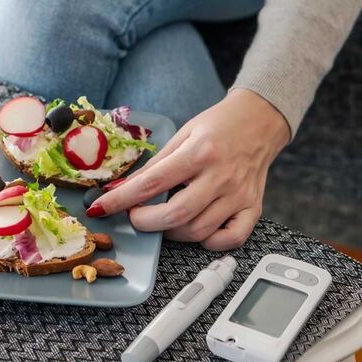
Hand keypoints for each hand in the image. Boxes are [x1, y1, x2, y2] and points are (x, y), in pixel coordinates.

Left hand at [87, 89, 290, 249]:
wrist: (261, 119)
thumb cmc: (218, 126)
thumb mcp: (182, 134)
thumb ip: (155, 165)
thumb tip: (123, 189)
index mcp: (199, 153)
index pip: (151, 183)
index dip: (121, 199)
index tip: (100, 208)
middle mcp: (221, 176)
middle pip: (175, 215)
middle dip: (145, 222)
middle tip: (135, 216)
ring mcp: (239, 195)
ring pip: (198, 231)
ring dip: (171, 233)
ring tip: (162, 220)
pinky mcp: (253, 207)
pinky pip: (230, 239)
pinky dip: (209, 242)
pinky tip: (195, 230)